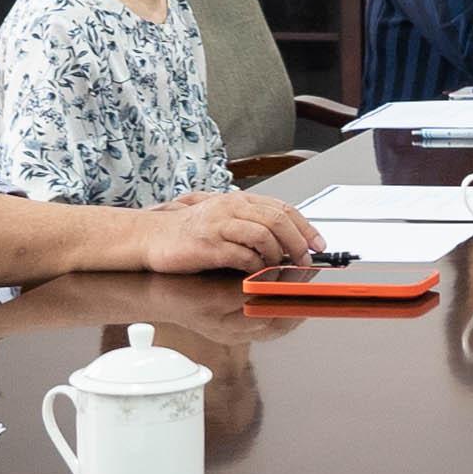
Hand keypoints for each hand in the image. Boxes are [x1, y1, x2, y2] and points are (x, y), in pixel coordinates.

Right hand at [140, 186, 321, 274]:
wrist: (153, 237)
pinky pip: (242, 254)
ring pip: (264, 235)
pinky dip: (255, 266)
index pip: (283, 208)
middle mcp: (232, 207)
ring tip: (280, 269)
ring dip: (278, 255)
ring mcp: (220, 224)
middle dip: (298, 243)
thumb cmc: (191, 233)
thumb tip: (288, 244)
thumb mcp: (226, 221)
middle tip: (304, 262)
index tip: (318, 245)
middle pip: (278, 220)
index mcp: (240, 200)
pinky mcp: (208, 245)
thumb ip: (253, 226)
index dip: (305, 227)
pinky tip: (256, 273)